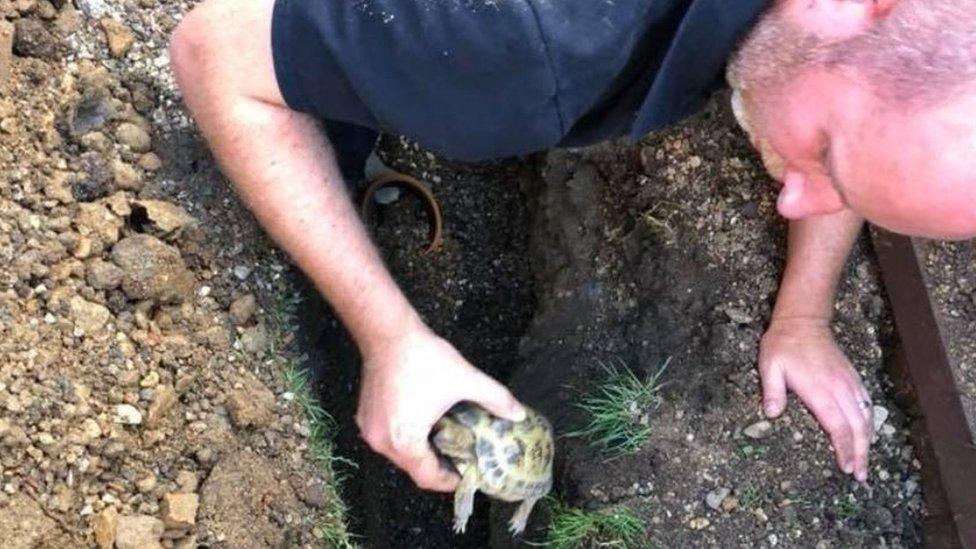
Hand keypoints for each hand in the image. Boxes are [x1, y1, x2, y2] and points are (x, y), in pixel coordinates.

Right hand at [355, 326, 525, 491]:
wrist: (388, 333)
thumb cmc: (424, 358)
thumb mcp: (465, 379)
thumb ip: (495, 398)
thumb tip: (519, 414)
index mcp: (404, 441)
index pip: (429, 478)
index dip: (451, 480)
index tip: (469, 473)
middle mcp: (382, 442)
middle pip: (414, 468)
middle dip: (439, 465)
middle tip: (462, 457)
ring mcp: (369, 430)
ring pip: (401, 454)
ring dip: (422, 451)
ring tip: (447, 440)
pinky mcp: (364, 416)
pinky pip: (389, 438)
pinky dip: (406, 437)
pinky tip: (425, 424)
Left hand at [758, 318, 873, 481]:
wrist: (803, 321)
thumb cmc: (783, 344)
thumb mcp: (769, 365)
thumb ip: (771, 391)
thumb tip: (771, 414)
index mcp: (820, 390)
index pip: (837, 427)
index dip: (844, 449)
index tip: (846, 468)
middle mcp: (839, 389)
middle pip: (857, 427)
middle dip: (860, 453)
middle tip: (860, 474)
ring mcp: (849, 382)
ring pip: (866, 417)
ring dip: (868, 441)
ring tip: (865, 461)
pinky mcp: (852, 377)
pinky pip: (866, 403)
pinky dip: (870, 421)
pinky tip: (868, 433)